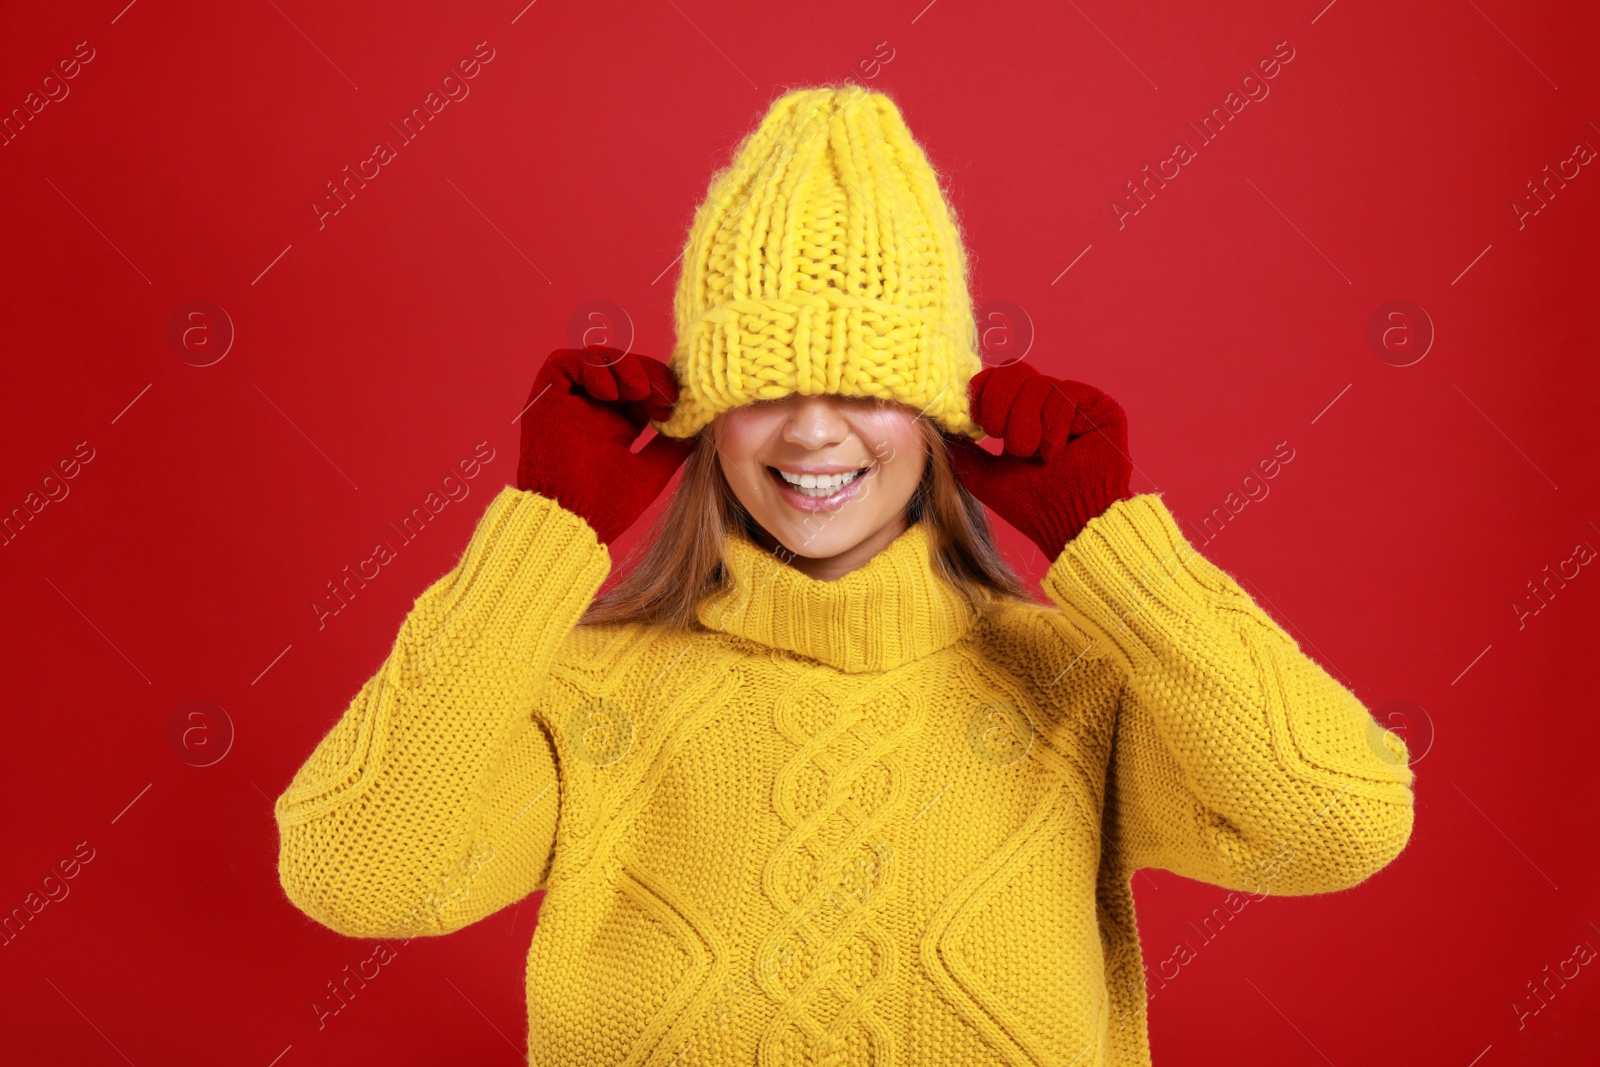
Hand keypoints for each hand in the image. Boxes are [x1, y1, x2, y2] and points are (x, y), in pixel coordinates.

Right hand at [516, 347, 694, 545]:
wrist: (573, 519)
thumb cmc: (609, 503)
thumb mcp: (652, 470)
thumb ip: (672, 447)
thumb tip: (699, 426)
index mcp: (614, 425)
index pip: (639, 386)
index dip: (659, 383)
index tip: (674, 400)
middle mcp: (590, 410)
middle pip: (620, 367)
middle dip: (645, 371)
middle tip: (660, 391)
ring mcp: (567, 403)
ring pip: (595, 359)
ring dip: (621, 365)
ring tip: (638, 390)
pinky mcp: (544, 399)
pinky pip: (563, 363)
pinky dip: (589, 367)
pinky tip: (608, 392)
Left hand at [944, 361, 1132, 560]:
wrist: (1069, 522)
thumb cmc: (1030, 504)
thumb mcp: (982, 474)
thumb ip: (962, 448)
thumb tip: (940, 422)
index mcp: (1021, 411)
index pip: (996, 375)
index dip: (983, 392)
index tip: (982, 424)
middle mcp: (1048, 401)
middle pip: (1013, 370)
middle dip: (1002, 408)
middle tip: (1009, 443)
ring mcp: (1075, 402)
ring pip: (1037, 384)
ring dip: (1028, 427)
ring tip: (1037, 456)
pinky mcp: (1100, 406)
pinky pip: (1065, 394)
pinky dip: (1054, 428)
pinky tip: (1060, 452)